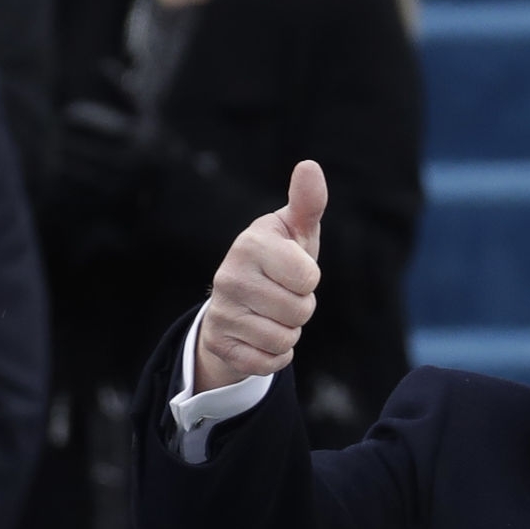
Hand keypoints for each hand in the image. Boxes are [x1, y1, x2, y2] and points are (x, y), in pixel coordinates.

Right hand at [195, 161, 324, 391]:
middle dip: (300, 309)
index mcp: (251, 243)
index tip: (292, 271)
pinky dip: (274, 356)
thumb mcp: (295, 232)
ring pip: (284, 339)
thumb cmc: (279, 260)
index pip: (308, 278)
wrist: (237, 303)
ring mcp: (221, 311)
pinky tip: (259, 337)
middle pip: (300, 312)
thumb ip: (307, 203)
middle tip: (281, 296)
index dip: (308, 280)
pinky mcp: (219, 344)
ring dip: (288, 333)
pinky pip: (268, 363)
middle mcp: (229, 275)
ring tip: (270, 314)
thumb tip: (310, 166)